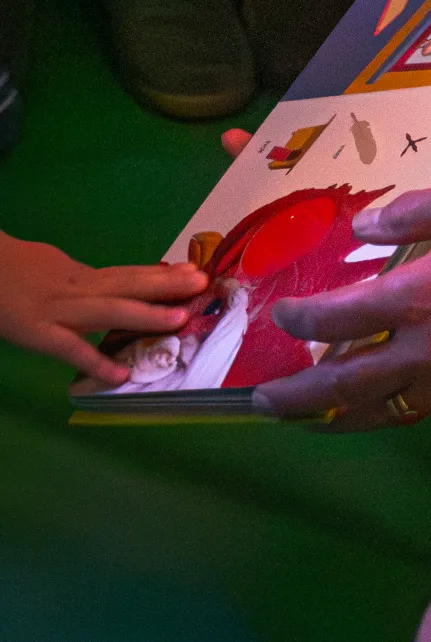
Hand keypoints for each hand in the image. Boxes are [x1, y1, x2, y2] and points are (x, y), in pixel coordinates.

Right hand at [0, 231, 206, 381]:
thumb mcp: (54, 268)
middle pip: (127, 284)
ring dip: (145, 314)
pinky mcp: (39, 333)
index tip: (193, 270)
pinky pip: (71, 349)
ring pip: (109, 310)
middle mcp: (76, 288)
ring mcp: (59, 311)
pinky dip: (96, 361)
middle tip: (202, 284)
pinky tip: (121, 374)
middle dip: (166, 286)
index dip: (160, 274)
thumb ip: (84, 279)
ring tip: (179, 319)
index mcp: (80, 275)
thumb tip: (116, 284)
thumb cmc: (15, 272)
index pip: (126, 273)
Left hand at [254, 178, 430, 429]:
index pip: (334, 318)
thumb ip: (419, 211)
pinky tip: (369, 408)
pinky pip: (404, 413)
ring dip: (327, 415)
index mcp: (416, 296)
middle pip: (336, 384)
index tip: (278, 314)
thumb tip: (365, 227)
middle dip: (294, 396)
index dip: (297, 320)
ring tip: (304, 415)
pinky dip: (375, 415)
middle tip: (263, 398)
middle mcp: (417, 350)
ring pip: (367, 410)